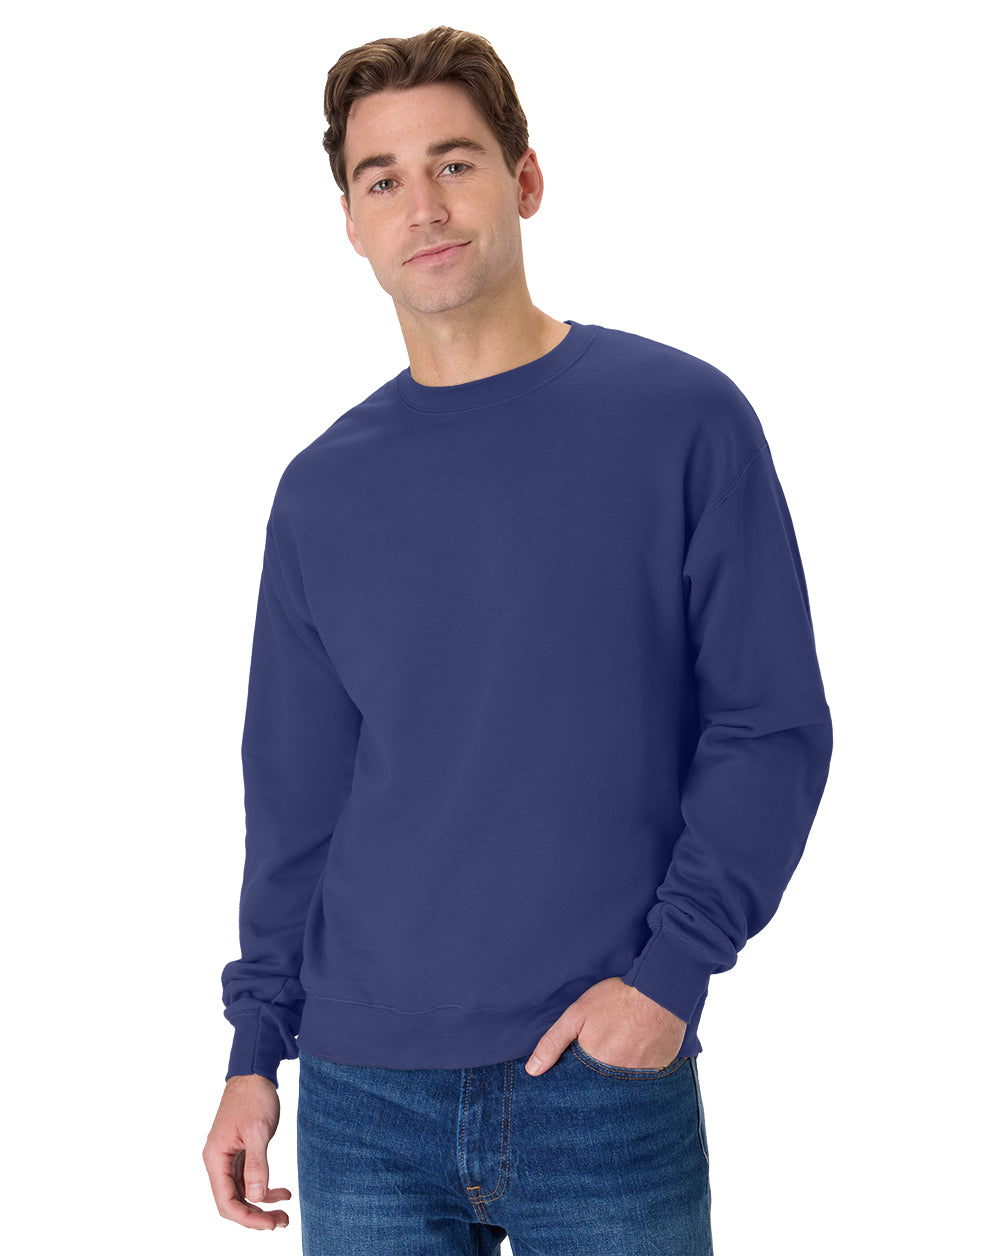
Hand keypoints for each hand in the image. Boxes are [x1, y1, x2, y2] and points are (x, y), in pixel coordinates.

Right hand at [202, 1074, 291, 1230]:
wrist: (254, 1072)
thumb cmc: (253, 1097)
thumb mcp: (257, 1130)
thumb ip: (256, 1164)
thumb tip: (257, 1198)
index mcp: (216, 1158)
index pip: (226, 1201)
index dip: (247, 1218)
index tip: (270, 1224)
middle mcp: (218, 1161)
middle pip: (233, 1201)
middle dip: (256, 1216)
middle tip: (281, 1222)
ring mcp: (229, 1158)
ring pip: (243, 1192)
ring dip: (262, 1205)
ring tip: (285, 1213)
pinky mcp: (240, 1153)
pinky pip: (249, 1179)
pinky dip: (265, 1188)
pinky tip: (283, 1192)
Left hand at [524, 977, 686, 1074]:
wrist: (660, 989)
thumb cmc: (615, 998)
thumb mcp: (576, 1015)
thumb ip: (553, 1043)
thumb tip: (532, 1071)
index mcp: (597, 1067)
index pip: (581, 1086)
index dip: (579, 1076)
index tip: (581, 1064)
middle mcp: (621, 1079)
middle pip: (604, 1086)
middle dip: (600, 1075)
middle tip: (606, 1048)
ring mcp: (644, 1077)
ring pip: (625, 1083)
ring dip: (621, 1072)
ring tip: (622, 1047)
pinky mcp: (661, 1071)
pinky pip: (646, 1078)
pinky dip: (640, 1068)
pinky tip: (639, 1048)